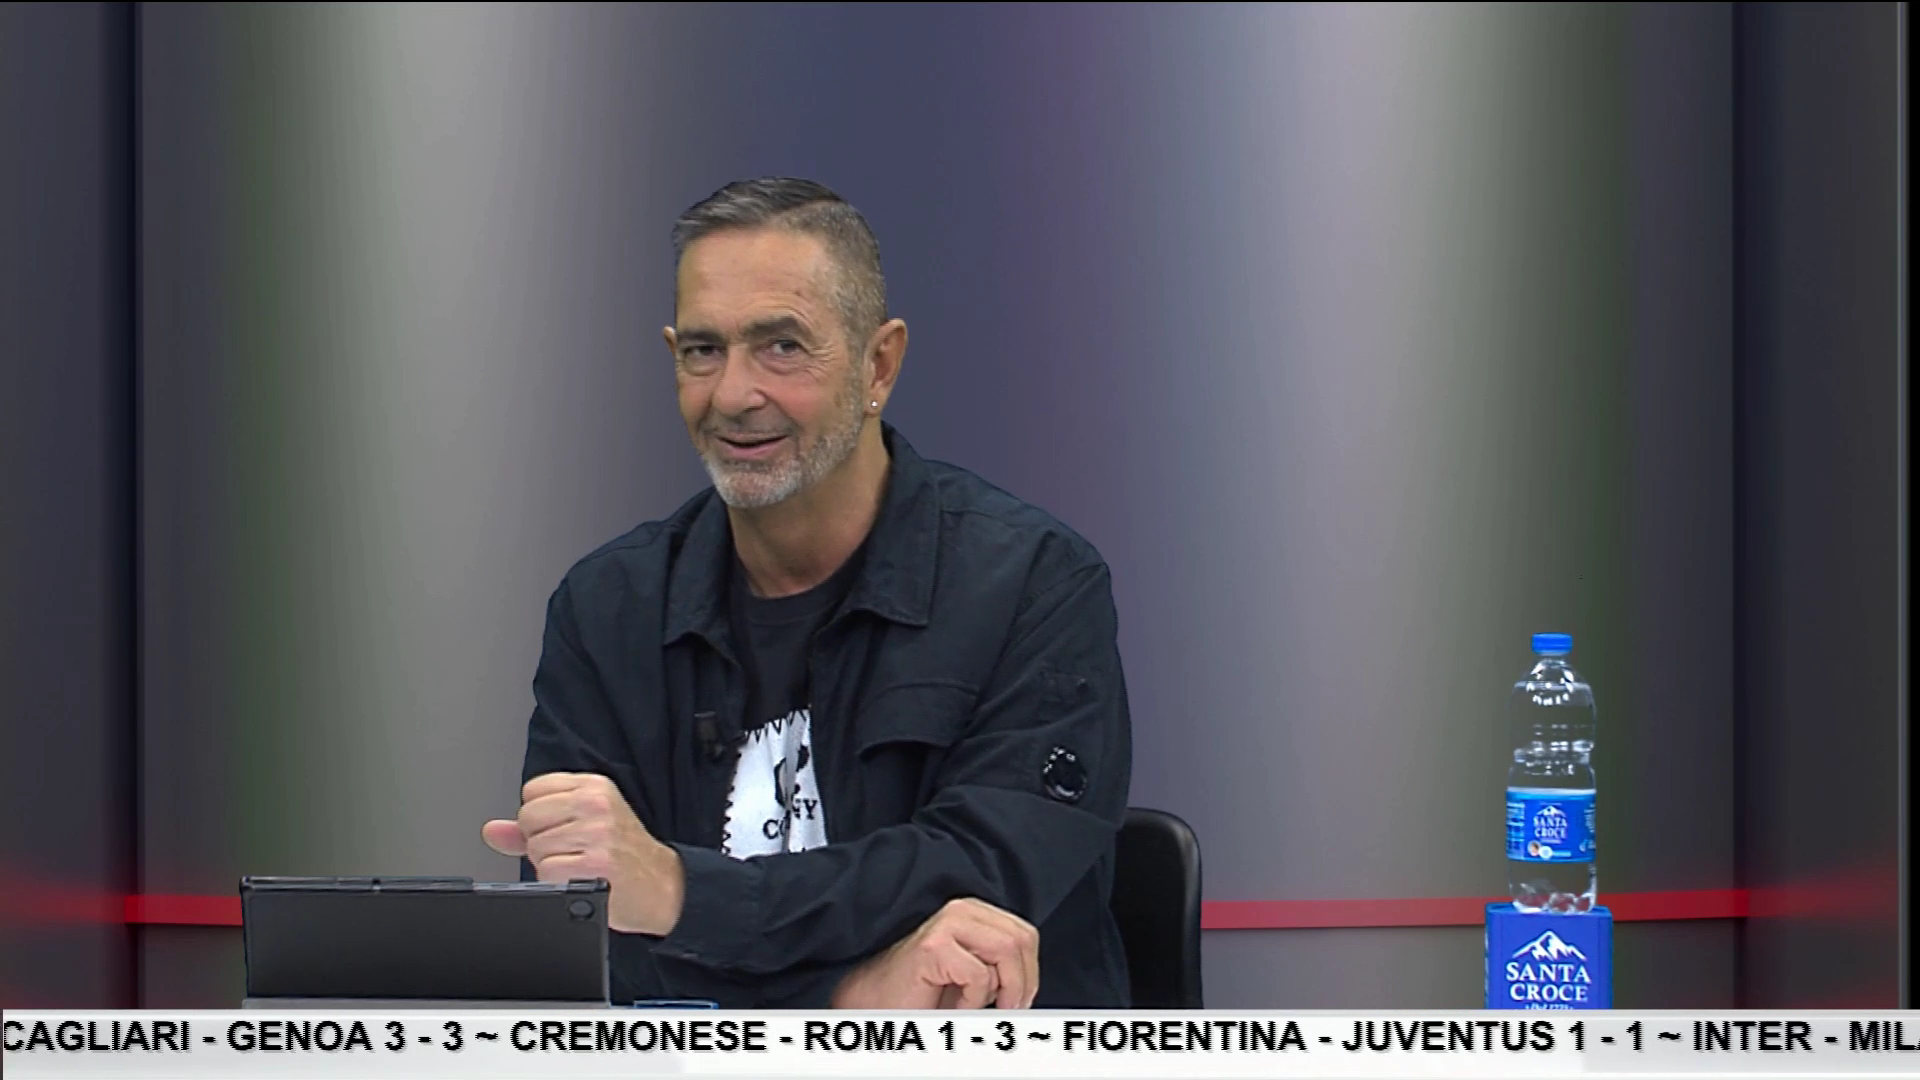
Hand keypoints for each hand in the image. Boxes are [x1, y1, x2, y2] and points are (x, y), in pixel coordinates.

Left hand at [481, 772, 685, 935]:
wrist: (663, 886)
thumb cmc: (624, 855)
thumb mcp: (585, 824)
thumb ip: (534, 825)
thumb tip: (492, 830)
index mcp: (593, 786)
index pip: (532, 791)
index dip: (540, 817)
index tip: (563, 829)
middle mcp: (595, 804)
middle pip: (528, 818)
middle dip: (541, 841)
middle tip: (573, 851)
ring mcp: (596, 833)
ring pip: (536, 847)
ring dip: (551, 864)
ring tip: (580, 865)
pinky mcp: (594, 864)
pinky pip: (546, 872)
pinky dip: (558, 882)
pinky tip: (581, 878)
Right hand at [830, 898, 1039, 1009]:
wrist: (875, 1004)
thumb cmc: (923, 994)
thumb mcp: (973, 975)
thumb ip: (1001, 966)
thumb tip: (1033, 984)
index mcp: (974, 913)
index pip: (1025, 934)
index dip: (1029, 973)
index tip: (1016, 1001)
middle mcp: (961, 910)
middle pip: (1021, 940)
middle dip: (1021, 983)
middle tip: (1004, 1009)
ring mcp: (946, 924)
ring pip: (1007, 952)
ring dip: (1000, 991)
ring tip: (976, 1007)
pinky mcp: (934, 946)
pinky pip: (979, 975)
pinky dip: (972, 1002)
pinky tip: (951, 1005)